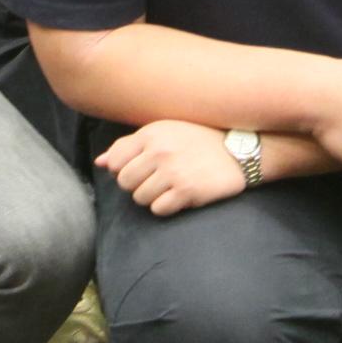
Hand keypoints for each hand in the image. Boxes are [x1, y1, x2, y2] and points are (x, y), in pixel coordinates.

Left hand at [97, 119, 249, 214]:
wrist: (241, 150)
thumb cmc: (199, 140)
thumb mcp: (164, 132)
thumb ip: (129, 146)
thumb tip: (100, 163)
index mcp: (151, 133)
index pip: (115, 162)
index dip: (123, 170)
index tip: (141, 170)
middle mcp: (159, 151)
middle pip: (125, 183)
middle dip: (138, 186)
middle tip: (159, 180)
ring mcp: (173, 171)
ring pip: (140, 198)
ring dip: (153, 197)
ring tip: (172, 186)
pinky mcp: (186, 191)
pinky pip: (159, 209)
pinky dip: (167, 207)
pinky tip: (181, 196)